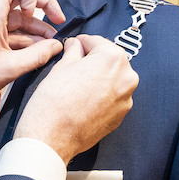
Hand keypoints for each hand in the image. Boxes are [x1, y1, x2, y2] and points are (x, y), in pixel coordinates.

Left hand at [0, 0, 65, 125]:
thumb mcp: (9, 70)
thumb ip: (38, 56)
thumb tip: (57, 46)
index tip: (33, 14)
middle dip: (42, 6)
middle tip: (59, 21)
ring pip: (15, 14)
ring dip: (34, 26)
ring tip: (51, 43)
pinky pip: (7, 27)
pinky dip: (23, 35)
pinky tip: (37, 50)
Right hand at [16, 35, 138, 163]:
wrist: (52, 137)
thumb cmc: (54, 103)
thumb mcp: (61, 66)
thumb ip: (74, 51)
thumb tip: (76, 46)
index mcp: (113, 59)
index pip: (97, 42)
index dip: (82, 43)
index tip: (75, 45)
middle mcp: (126, 77)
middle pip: (109, 60)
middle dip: (93, 60)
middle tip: (74, 65)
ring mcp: (125, 99)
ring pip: (112, 80)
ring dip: (98, 78)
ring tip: (77, 85)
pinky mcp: (120, 116)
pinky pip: (112, 98)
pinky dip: (101, 96)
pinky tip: (83, 99)